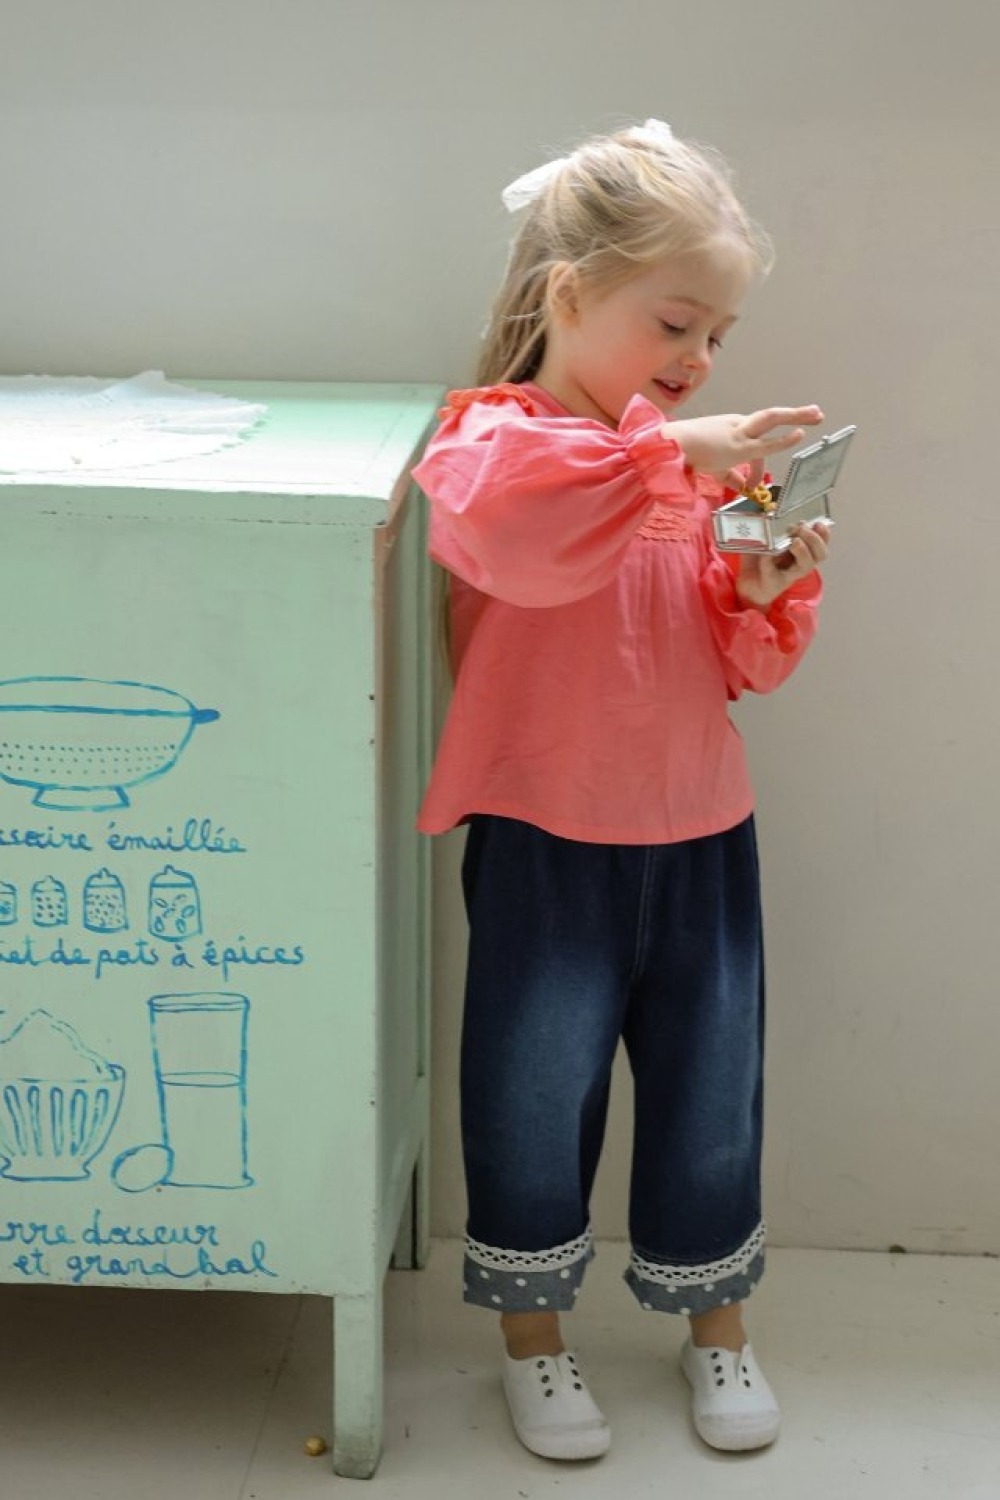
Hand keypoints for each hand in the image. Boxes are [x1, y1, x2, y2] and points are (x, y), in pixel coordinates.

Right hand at [666, 406, 823, 488]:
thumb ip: (731, 478)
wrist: (670, 449)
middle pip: (770, 417)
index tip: (755, 485)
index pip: (754, 442)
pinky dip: (784, 439)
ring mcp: (738, 433)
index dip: (758, 466)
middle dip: (794, 415)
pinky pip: (766, 441)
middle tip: (816, 413)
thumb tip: (743, 490)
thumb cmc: (684, 455)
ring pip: (772, 418)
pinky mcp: (738, 445)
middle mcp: (736, 426)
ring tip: (817, 414)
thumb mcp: (712, 468)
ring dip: (796, 415)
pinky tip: (800, 434)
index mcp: (730, 429)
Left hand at [735, 521, 831, 609]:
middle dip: (815, 539)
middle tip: (802, 529)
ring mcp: (790, 574)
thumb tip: (759, 498)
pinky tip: (765, 555)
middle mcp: (802, 563)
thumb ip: (767, 521)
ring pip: (806, 565)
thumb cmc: (760, 558)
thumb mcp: (765, 536)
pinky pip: (774, 573)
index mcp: (804, 550)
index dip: (825, 533)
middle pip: (821, 554)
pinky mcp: (775, 583)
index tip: (819, 523)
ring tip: (794, 542)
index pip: (823, 541)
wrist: (748, 583)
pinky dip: (769, 562)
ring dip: (803, 551)